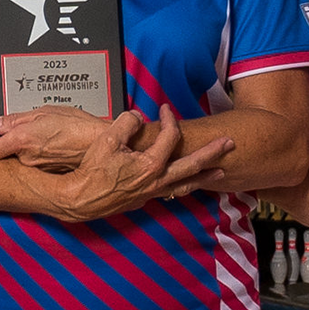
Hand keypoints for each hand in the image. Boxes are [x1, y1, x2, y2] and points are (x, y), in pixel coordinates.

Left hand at [0, 105, 114, 172]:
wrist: (104, 146)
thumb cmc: (81, 126)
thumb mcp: (47, 111)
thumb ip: (16, 119)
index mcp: (23, 140)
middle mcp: (27, 159)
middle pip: (1, 154)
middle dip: (6, 141)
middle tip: (16, 130)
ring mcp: (37, 170)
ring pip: (19, 159)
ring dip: (23, 148)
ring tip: (40, 136)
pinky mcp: (47, 175)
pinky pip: (34, 165)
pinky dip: (37, 156)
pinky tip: (49, 146)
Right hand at [41, 106, 231, 221]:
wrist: (79, 199)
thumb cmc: (91, 172)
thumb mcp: (107, 140)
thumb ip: (126, 123)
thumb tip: (137, 116)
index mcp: (151, 164)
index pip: (169, 136)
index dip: (170, 119)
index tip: (166, 109)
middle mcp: (156, 181)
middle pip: (192, 165)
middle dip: (212, 152)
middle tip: (228, 144)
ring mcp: (151, 193)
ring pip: (185, 184)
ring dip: (204, 176)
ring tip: (220, 171)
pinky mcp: (143, 200)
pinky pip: (171, 192)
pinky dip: (183, 187)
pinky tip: (186, 185)